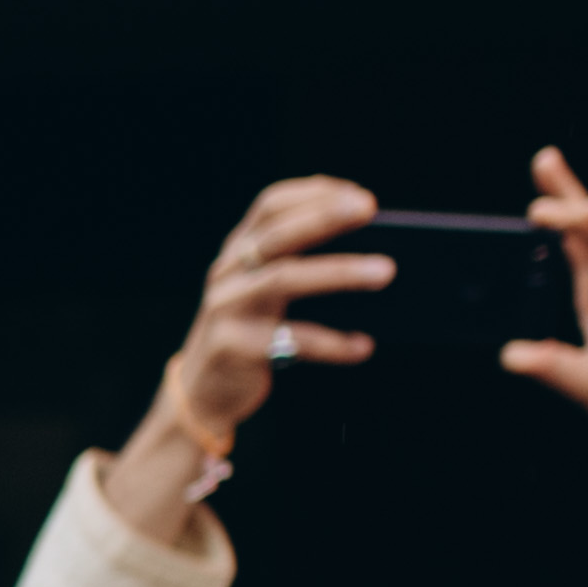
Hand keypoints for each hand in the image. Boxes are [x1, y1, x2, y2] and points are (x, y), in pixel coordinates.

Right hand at [132, 175, 393, 468]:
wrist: (202, 393)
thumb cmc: (250, 334)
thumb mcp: (264, 292)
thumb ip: (296, 265)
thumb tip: (371, 251)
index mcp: (238, 251)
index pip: (270, 206)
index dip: (312, 193)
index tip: (358, 195)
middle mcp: (227, 273)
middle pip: (276, 235)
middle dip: (324, 217)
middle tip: (369, 209)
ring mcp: (225, 308)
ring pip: (283, 279)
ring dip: (338, 272)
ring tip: (385, 271)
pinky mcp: (231, 347)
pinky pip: (288, 340)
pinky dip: (331, 343)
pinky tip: (362, 346)